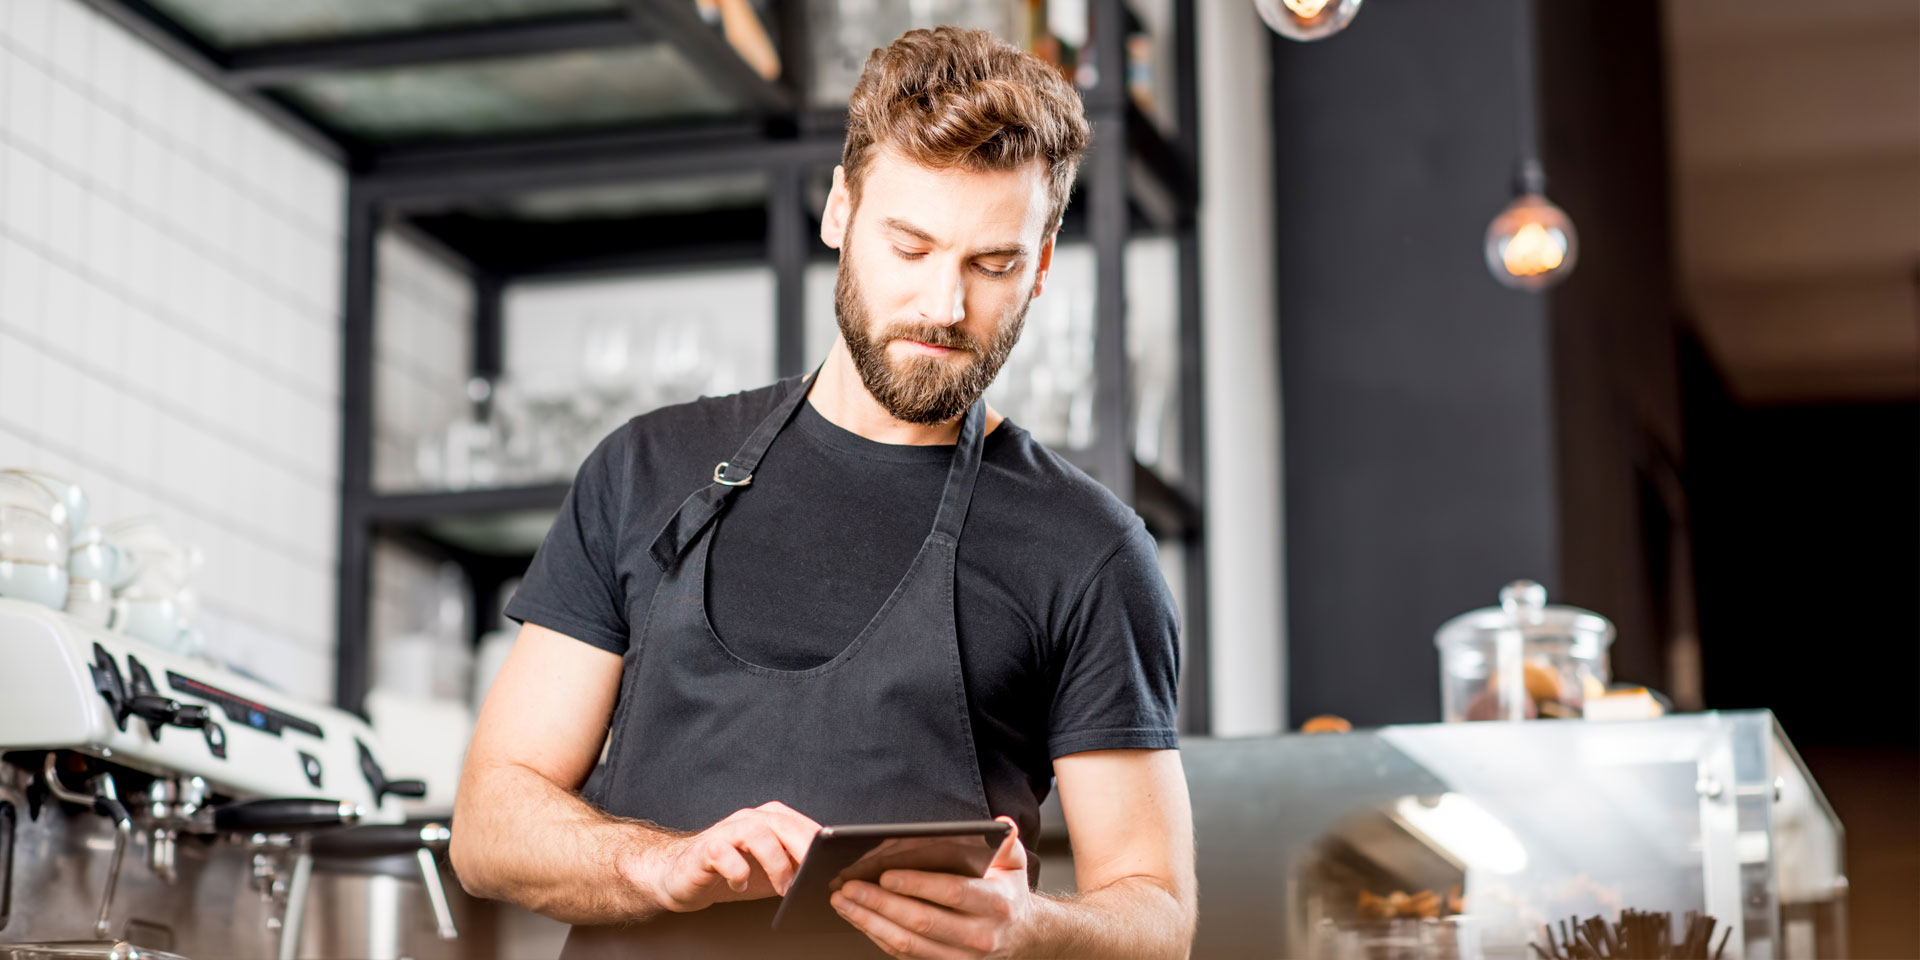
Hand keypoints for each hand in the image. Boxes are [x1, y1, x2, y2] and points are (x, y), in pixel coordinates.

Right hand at [627, 801, 820, 912]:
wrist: (681, 876)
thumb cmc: (729, 872)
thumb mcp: (771, 872)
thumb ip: (796, 869)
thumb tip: (829, 878)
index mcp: (770, 821)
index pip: (802, 825)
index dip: (821, 845)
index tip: (836, 865)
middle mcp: (749, 820)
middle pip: (783, 824)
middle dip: (803, 850)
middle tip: (814, 876)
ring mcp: (726, 832)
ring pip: (756, 833)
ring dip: (775, 862)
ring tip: (783, 887)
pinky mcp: (705, 849)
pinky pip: (723, 853)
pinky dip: (737, 871)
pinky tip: (740, 885)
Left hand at [831, 816, 1032, 958]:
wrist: (1019, 936)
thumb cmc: (1006, 892)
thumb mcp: (1014, 864)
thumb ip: (1006, 842)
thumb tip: (1002, 825)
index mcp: (995, 904)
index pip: (952, 893)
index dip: (917, 884)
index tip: (885, 875)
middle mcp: (979, 935)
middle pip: (922, 921)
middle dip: (880, 903)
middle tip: (850, 887)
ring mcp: (959, 956)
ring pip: (908, 944)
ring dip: (870, 922)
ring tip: (843, 902)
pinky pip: (904, 955)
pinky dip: (876, 936)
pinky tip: (858, 918)